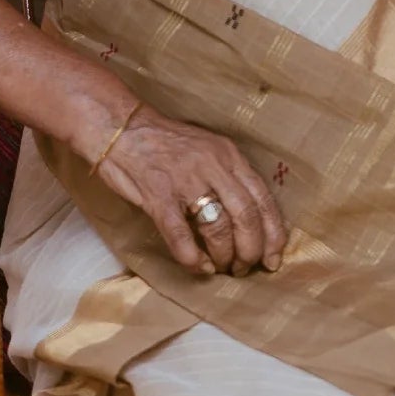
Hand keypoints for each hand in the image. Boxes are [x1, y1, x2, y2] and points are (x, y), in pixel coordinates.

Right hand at [96, 104, 285, 277]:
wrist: (121, 127)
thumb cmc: (165, 143)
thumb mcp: (208, 149)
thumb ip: (228, 177)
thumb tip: (248, 220)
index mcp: (229, 155)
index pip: (263, 199)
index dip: (273, 234)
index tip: (273, 258)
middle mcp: (213, 167)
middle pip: (246, 217)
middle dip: (250, 250)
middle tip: (244, 267)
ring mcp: (185, 181)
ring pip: (218, 228)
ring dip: (223, 256)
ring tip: (221, 267)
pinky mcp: (158, 195)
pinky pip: (180, 235)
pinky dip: (192, 257)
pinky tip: (197, 266)